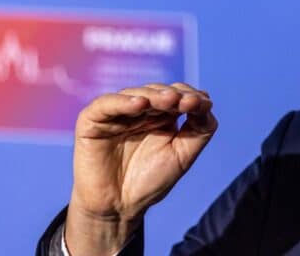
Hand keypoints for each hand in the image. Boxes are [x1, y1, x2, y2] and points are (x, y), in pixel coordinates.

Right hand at [64, 83, 216, 254]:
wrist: (119, 207)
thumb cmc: (150, 181)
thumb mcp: (183, 155)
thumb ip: (199, 130)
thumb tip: (207, 102)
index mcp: (161, 115)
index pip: (177, 95)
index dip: (190, 96)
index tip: (203, 103)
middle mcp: (139, 110)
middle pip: (158, 92)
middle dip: (174, 95)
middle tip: (188, 102)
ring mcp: (116, 113)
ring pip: (135, 94)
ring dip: (154, 95)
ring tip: (170, 100)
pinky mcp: (92, 120)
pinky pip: (106, 104)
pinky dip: (122, 102)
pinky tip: (140, 104)